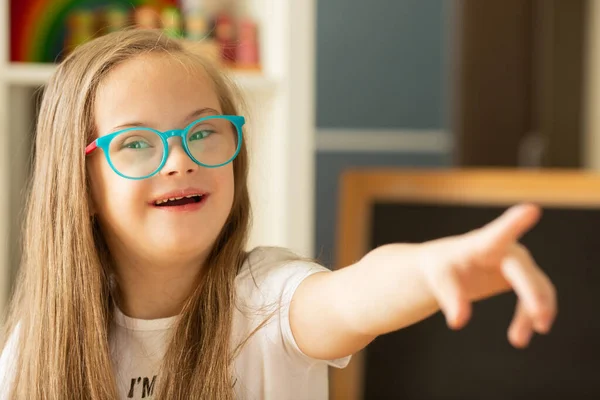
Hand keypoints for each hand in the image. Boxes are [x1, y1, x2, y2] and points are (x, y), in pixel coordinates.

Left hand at [419, 203, 555, 347]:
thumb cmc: (440, 268)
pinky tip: (519, 336)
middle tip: (540, 317)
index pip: (498, 234)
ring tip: (517, 341)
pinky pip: (537, 297)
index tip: (531, 209)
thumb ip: (449, 296)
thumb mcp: (438, 279)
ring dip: (533, 313)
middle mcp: (505, 249)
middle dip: (531, 293)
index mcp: (480, 244)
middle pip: (522, 271)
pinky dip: (530, 317)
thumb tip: (458, 321)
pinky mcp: (523, 276)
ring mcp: (518, 262)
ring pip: (536, 288)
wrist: (447, 268)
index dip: (514, 223)